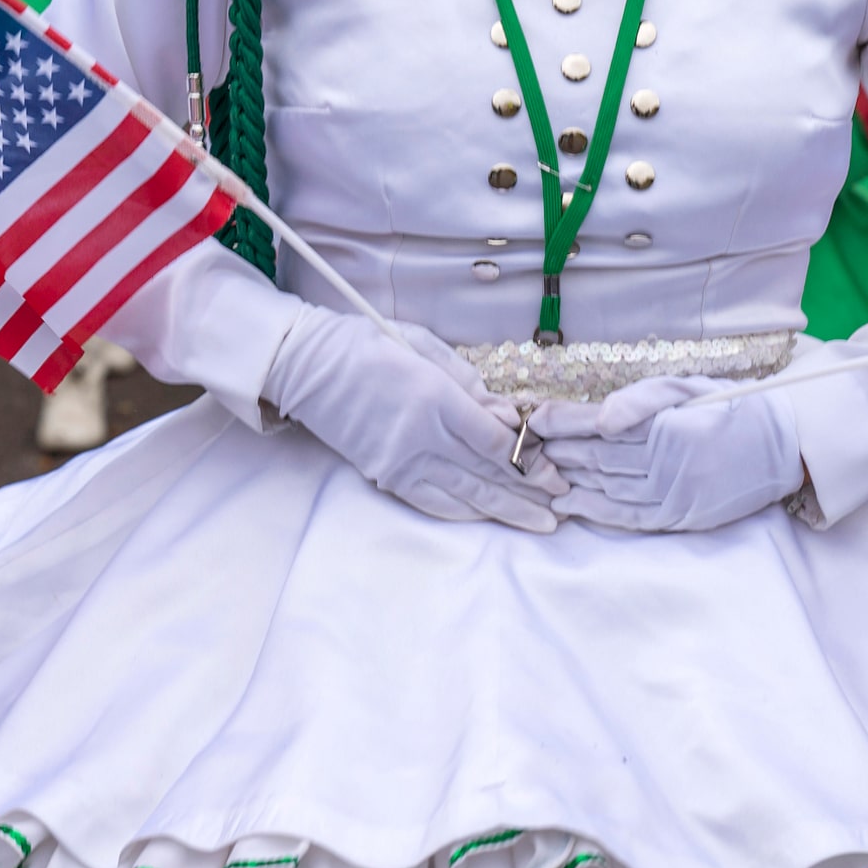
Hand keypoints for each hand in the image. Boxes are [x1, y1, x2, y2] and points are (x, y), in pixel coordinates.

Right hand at [263, 306, 554, 531]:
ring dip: (505, 512)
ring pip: (464, 496)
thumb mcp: (422, 345)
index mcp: (435, 398)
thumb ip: (467, 381)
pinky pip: (433, 502)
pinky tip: (488, 517)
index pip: (495, 444)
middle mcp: (421, 436)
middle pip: (487, 477)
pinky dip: (464, 511)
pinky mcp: (384, 474)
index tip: (555, 473)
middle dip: (529, 496)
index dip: (530, 463)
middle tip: (561, 510)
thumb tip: (505, 413)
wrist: (305, 366)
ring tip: (538, 524)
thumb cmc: (365, 343)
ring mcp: (401, 461)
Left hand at [530, 376, 806, 533]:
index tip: (531, 417)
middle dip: (556, 450)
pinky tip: (569, 505)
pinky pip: (629, 517)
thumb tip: (601, 420)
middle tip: (522, 445)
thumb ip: (642, 400)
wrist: (780, 446)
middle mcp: (667, 462)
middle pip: (595, 457)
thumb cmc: (728, 408)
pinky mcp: (680, 516)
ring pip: (606, 487)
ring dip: (568, 479)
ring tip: (537, 472)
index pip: (598, 424)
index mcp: (665, 425)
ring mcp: (674, 493)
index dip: (561, 422)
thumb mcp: (686, 389)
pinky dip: (595, 511)